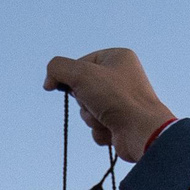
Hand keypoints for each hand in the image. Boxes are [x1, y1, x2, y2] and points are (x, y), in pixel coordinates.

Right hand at [41, 49, 176, 162]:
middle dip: (84, 101)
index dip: (72, 77)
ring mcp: (121, 101)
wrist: (141, 132)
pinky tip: (112, 130)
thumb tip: (49, 82)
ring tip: (106, 118)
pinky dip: (99, 130)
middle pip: (82, 89)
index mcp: (117, 57)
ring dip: (90, 117)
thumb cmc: (116, 98)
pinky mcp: (120, 122)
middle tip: (95, 103)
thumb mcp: (81, 74)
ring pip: (87, 110)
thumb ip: (58, 68)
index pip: (81, 63)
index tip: (65, 85)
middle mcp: (121, 77)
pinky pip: (96, 125)